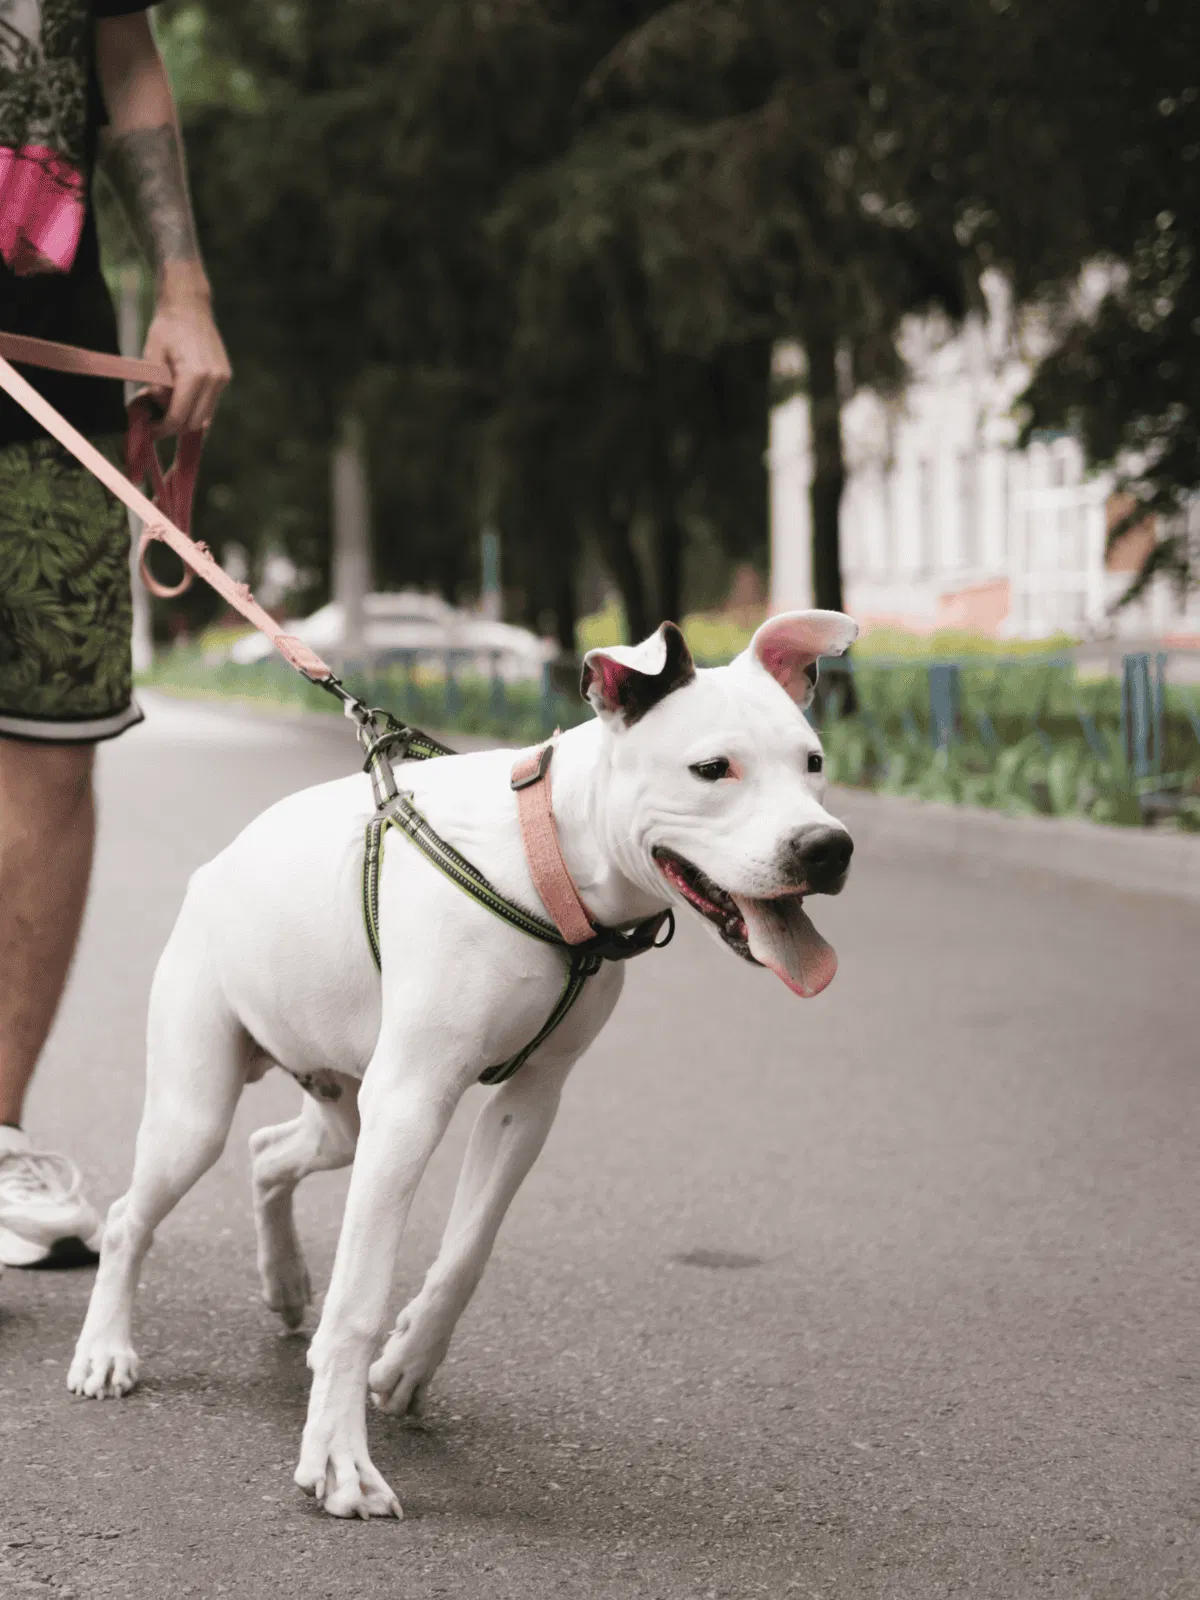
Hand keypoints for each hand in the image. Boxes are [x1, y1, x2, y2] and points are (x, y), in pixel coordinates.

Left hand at [141, 286, 231, 437]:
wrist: (189, 306)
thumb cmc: (166, 328)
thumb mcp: (151, 357)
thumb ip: (156, 388)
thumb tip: (160, 409)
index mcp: (195, 374)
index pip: (179, 416)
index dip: (163, 429)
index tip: (149, 431)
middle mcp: (214, 380)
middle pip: (195, 422)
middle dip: (174, 428)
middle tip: (156, 424)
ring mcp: (222, 379)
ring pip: (205, 416)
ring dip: (185, 419)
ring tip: (165, 410)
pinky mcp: (224, 377)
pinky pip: (209, 403)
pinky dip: (194, 407)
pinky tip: (178, 399)